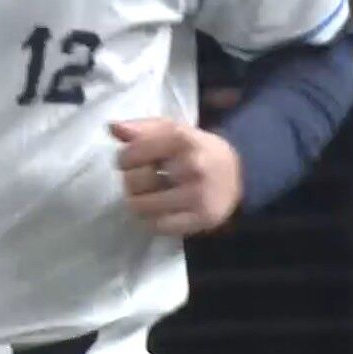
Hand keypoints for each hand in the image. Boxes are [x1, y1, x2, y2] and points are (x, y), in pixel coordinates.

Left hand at [110, 118, 242, 236]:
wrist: (240, 174)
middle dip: (132, 182)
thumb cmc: (196, 149)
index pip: (130, 155)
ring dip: (138, 203)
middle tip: (144, 180)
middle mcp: (192, 167)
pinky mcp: (202, 219)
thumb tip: (112, 127)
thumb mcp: (172, 130)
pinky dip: (151, 220)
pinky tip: (159, 211)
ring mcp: (198, 196)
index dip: (125, 159)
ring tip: (149, 196)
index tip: (134, 161)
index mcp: (182, 139)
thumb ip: (141, 128)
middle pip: (133, 182)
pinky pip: (157, 226)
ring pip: (142, 207)